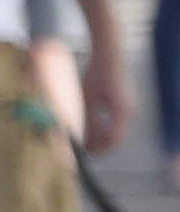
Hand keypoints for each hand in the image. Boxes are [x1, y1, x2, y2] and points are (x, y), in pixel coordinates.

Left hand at [85, 34, 129, 155]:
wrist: (108, 55)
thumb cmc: (96, 76)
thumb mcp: (88, 102)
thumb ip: (88, 123)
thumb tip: (83, 143)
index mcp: (122, 113)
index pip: (114, 141)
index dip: (99, 151)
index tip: (84, 156)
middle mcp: (130, 112)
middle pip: (116, 137)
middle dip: (99, 146)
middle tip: (81, 150)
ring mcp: (129, 107)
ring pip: (116, 130)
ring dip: (100, 137)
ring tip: (82, 140)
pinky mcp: (125, 102)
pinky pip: (116, 121)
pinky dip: (104, 128)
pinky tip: (90, 127)